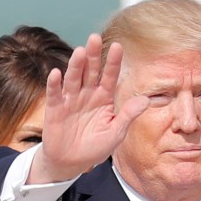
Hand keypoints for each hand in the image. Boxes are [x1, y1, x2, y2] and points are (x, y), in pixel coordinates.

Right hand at [29, 34, 149, 183]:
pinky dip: (54, 85)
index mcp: (104, 98)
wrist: (71, 162)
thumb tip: (146, 100)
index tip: (117, 46)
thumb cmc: (95, 147)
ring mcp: (70, 99)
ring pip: (73, 78)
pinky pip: (54, 95)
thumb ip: (127, 115)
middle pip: (90, 71)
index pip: (109, 76)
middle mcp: (87, 94)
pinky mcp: (55, 108)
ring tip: (80, 52)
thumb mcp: (115, 133)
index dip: (113, 62)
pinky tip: (56, 74)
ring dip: (76, 65)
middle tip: (94, 38)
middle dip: (93, 56)